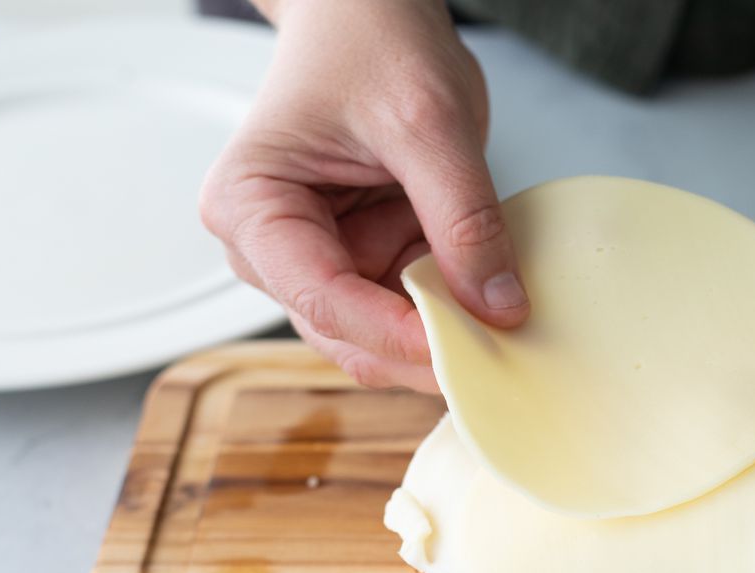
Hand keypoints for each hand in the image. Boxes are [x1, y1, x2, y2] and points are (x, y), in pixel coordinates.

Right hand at [200, 0, 528, 391]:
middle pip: (346, 334)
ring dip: (442, 333)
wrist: (373, 12)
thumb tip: (496, 305)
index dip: (391, 332)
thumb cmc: (371, 41)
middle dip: (420, 347)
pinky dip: (453, 311)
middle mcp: (273, 247)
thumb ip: (463, 217)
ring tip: (502, 320)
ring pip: (381, 335)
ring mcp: (320, 259)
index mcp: (252, 205)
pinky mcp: (365, 260)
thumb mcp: (429, 123)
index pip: (319, 297)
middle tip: (497, 356)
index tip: (459, 344)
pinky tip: (493, 297)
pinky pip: (411, 309)